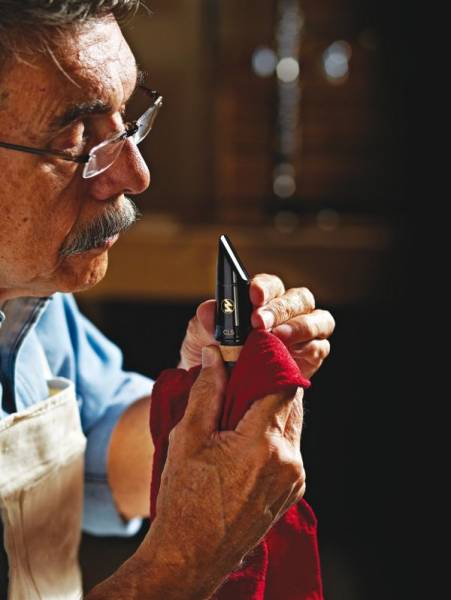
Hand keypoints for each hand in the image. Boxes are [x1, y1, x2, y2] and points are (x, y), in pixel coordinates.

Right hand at [142, 346, 304, 598]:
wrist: (191, 555)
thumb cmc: (185, 497)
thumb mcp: (189, 437)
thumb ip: (207, 390)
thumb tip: (215, 355)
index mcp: (263, 443)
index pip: (282, 384)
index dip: (270, 363)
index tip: (253, 352)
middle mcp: (288, 460)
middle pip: (291, 403)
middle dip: (270, 385)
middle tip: (243, 378)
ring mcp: (294, 478)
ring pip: (292, 425)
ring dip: (272, 410)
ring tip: (240, 410)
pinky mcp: (293, 491)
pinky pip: (290, 449)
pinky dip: (273, 435)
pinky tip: (246, 439)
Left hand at [178, 274, 334, 377]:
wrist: (217, 388)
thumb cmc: (212, 354)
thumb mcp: (200, 335)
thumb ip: (206, 320)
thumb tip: (209, 310)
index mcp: (262, 299)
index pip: (271, 285)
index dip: (265, 287)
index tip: (253, 294)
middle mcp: (288, 312)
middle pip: (299, 299)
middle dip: (280, 309)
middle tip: (259, 322)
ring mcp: (303, 333)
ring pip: (319, 319)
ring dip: (299, 326)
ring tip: (277, 338)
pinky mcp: (311, 357)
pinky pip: (319, 347)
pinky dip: (308, 348)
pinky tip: (289, 355)